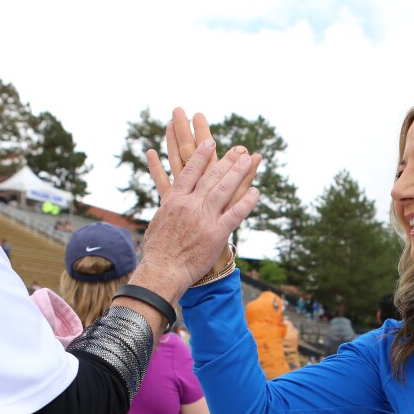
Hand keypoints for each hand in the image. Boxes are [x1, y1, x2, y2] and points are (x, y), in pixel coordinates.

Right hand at [157, 108, 262, 274]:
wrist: (162, 271)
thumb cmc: (157, 250)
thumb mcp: (158, 222)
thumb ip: (168, 208)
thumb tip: (171, 202)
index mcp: (174, 201)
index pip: (189, 172)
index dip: (202, 156)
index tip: (210, 142)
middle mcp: (190, 205)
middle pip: (211, 177)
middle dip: (226, 161)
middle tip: (238, 149)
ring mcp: (204, 218)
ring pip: (224, 189)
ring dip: (238, 173)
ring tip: (248, 160)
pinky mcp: (217, 234)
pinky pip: (236, 214)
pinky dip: (247, 202)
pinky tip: (256, 192)